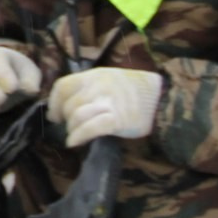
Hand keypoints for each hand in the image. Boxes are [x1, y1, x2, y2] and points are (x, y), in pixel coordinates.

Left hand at [47, 67, 162, 145]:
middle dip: (63, 118)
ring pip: (76, 116)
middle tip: (66, 126)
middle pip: (68, 104)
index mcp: (95, 75)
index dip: (54, 102)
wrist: (163, 98)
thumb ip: (90, 87)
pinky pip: (90, 128)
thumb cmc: (136, 90)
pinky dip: (78, 137)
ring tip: (74, 134)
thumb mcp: (110, 79)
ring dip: (71, 129)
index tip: (54, 114)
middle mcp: (98, 86)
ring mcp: (108, 102)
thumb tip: (68, 101)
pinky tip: (74, 142)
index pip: (62, 86)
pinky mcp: (117, 120)